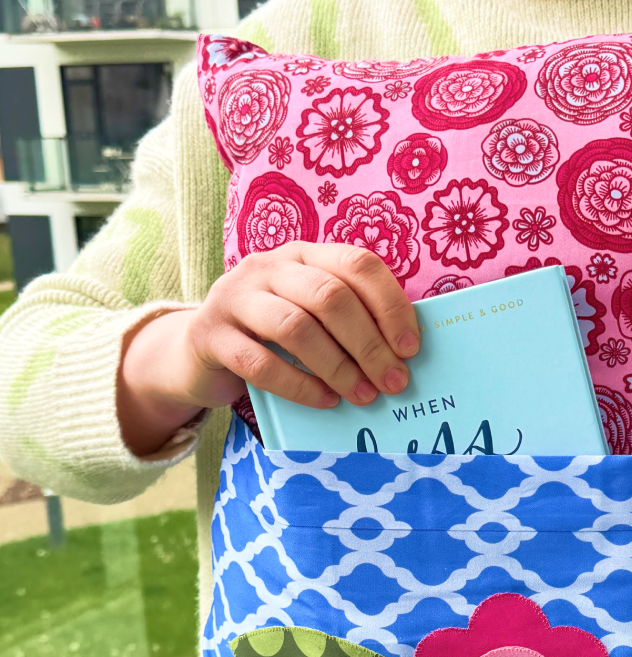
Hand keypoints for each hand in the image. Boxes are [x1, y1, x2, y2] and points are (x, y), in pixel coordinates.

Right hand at [117, 243, 418, 455]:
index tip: (410, 348)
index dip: (390, 305)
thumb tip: (402, 354)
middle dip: (369, 344)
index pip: (358, 264)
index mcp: (305, 256)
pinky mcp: (210, 335)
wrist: (196, 355)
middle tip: (393, 381)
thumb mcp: (311, 317)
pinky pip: (260, 362)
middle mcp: (269, 267)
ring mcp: (235, 298)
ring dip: (338, 367)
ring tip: (364, 396)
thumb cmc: (271, 337)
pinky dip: (299, 385)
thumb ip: (349, 321)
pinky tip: (325, 401)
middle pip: (330, 297)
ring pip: (296, 327)